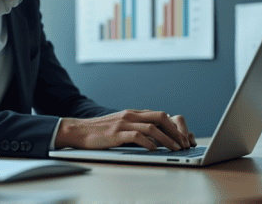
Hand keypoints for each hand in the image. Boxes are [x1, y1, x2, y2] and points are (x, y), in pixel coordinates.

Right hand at [54, 109, 195, 150]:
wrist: (78, 130)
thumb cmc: (99, 131)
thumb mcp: (120, 124)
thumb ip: (134, 126)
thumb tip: (153, 137)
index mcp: (132, 113)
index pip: (159, 115)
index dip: (173, 126)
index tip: (182, 138)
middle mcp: (130, 115)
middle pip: (160, 117)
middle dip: (175, 130)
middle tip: (183, 143)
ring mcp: (123, 123)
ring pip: (152, 127)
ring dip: (167, 139)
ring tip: (175, 148)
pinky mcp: (116, 133)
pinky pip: (137, 136)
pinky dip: (149, 142)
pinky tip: (155, 149)